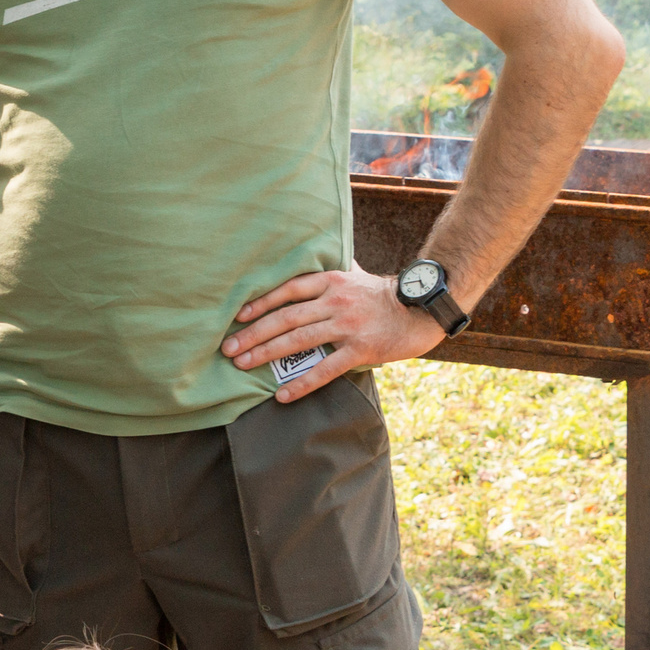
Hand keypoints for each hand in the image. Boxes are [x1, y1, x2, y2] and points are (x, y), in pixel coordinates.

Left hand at [221, 267, 444, 400]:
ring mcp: (347, 326)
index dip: (260, 302)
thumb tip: (313, 255)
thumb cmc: (382, 295)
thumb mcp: (355, 274)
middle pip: (286, 317)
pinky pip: (325, 369)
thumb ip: (331, 268)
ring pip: (299, 341)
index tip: (237, 316)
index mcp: (331, 281)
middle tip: (228, 349)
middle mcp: (335, 301)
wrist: (421, 311)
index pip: (287, 289)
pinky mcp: (360, 350)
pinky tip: (282, 395)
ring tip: (243, 365)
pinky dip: (302, 383)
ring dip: (266, 354)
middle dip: (253, 334)